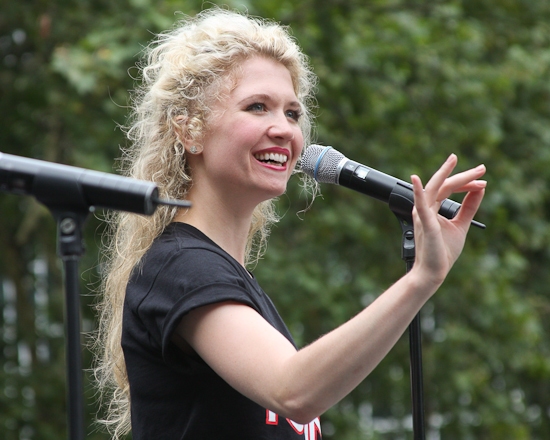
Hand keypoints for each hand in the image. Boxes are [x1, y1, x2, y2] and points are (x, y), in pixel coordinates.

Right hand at [410, 154, 485, 286]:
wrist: (432, 272)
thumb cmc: (442, 252)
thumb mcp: (461, 225)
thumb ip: (469, 207)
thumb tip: (480, 189)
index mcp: (432, 209)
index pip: (449, 189)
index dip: (466, 183)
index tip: (483, 182)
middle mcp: (425, 209)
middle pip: (444, 185)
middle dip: (463, 175)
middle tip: (481, 168)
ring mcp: (423, 215)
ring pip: (434, 188)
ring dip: (446, 174)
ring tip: (455, 161)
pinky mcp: (425, 223)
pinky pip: (420, 204)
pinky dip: (417, 191)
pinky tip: (416, 180)